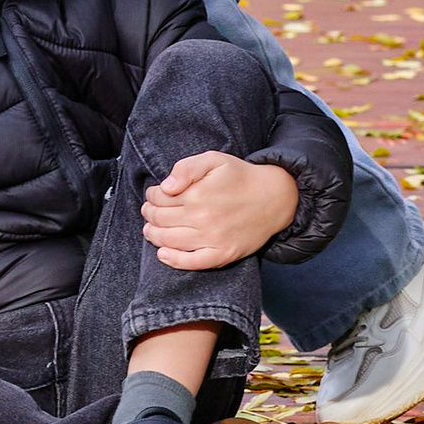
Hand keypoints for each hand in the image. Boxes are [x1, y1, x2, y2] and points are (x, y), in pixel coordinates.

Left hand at [141, 150, 298, 269]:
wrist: (274, 198)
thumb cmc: (240, 176)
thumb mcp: (214, 159)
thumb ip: (187, 168)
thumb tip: (165, 186)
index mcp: (198, 194)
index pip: (160, 198)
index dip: (151, 195)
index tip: (153, 194)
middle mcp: (203, 218)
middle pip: (161, 220)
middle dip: (149, 213)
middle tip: (148, 210)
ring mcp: (213, 239)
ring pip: (170, 241)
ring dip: (154, 235)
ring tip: (150, 229)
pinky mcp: (223, 254)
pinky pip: (192, 263)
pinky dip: (174, 260)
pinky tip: (163, 254)